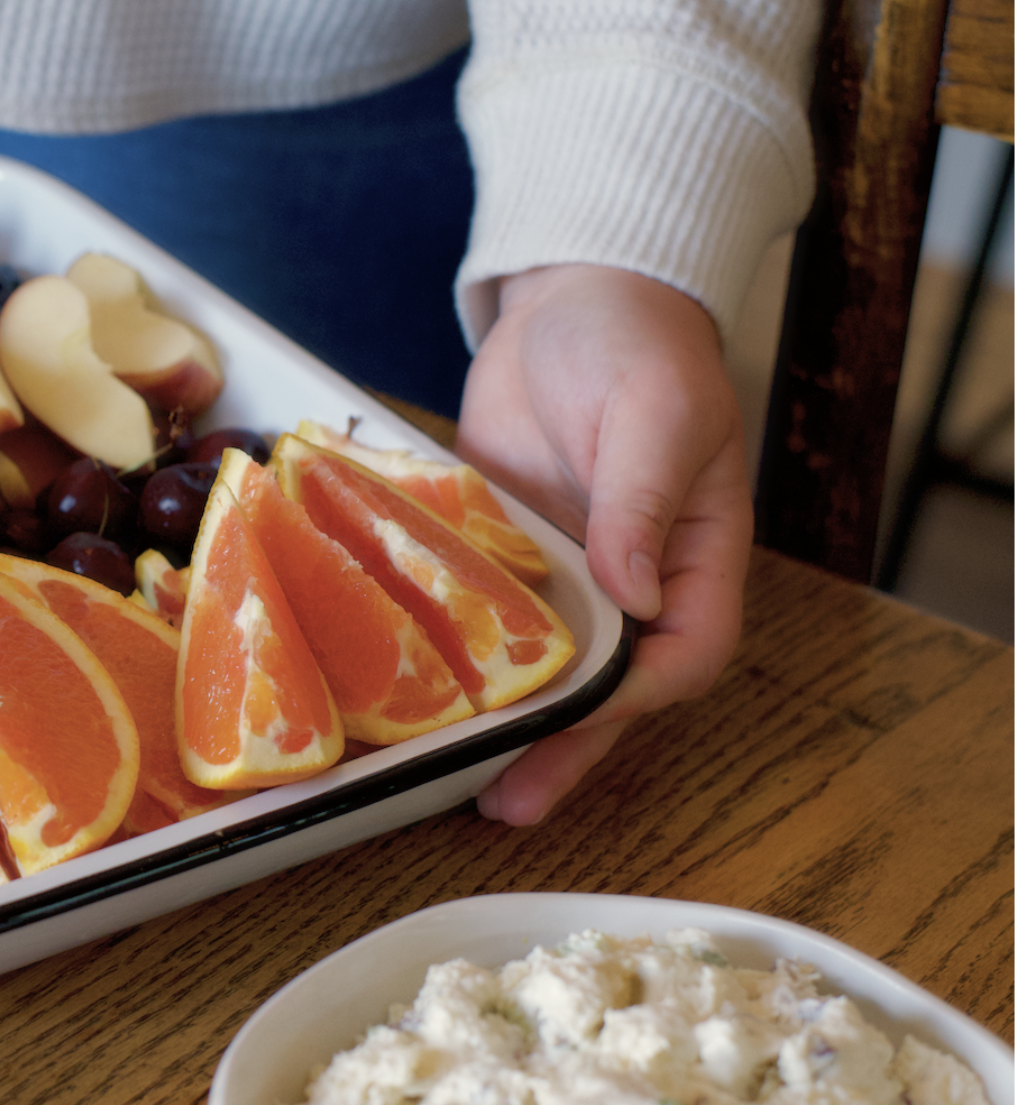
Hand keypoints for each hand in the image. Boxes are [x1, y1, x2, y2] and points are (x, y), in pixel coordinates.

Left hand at [455, 264, 751, 824]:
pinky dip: (453, 662)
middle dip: (564, 750)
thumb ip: (641, 499)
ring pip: (543, 671)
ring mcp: (563, 576)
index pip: (686, 653)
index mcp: (693, 559)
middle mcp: (631, 584)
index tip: (590, 720)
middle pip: (610, 690)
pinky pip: (480, 622)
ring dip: (505, 726)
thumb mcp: (655, 411)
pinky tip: (410, 700)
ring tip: (455, 784)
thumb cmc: (636, 343)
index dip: (641, 697)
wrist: (567, 300)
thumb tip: (636, 592)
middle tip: (509, 804)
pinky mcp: (501, 559)